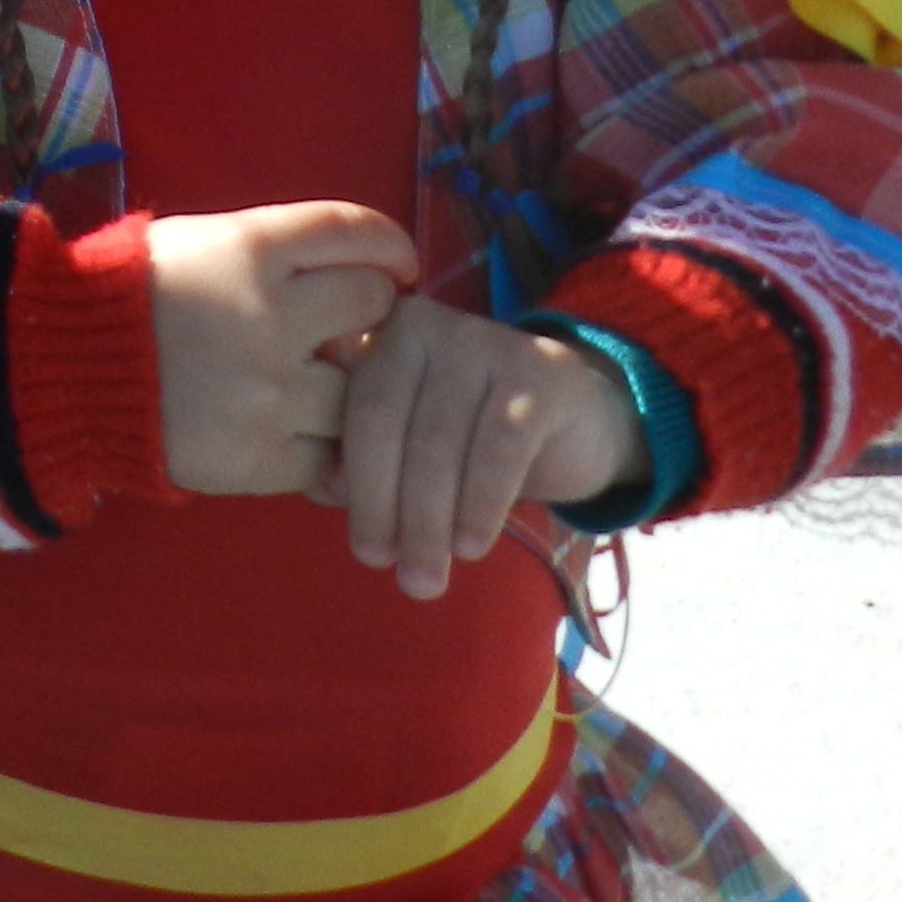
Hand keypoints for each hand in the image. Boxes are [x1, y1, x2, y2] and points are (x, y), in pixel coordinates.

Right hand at [145, 201, 418, 497]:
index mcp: (251, 248)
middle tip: (351, 329)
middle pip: (374, 307)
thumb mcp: (200, 243)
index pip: (358, 232)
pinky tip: (293, 432)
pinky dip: (320, 448)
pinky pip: (329, 459)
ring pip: (362, 392)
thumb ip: (276, 255)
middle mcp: (269, 315)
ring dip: (349, 389)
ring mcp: (268, 392)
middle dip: (370, 316)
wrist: (57, 371)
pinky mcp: (258, 458)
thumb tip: (362, 287)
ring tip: (316, 389)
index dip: (390, 248)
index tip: (396, 266)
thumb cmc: (132, 295)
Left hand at [317, 293, 647, 599]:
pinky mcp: (540, 370)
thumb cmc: (471, 435)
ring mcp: (482, 339)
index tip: (367, 553)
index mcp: (377, 333)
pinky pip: (501, 444)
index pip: (355, 411)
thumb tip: (324, 490)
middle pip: (391, 425)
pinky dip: (481, 502)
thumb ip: (361, 458)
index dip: (359, 487)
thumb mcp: (410, 445)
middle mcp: (423, 324)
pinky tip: (472, 545)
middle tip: (400, 577)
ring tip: (429, 578)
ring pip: (441, 440)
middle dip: (391, 510)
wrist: (577, 417)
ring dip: (432, 521)